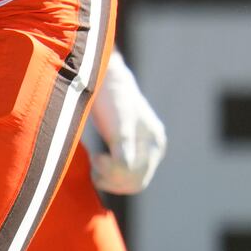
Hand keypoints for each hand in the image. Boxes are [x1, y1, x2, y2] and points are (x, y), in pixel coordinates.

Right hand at [88, 56, 166, 194]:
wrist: (99, 67)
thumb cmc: (103, 96)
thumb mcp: (119, 125)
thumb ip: (122, 146)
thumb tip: (115, 173)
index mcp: (156, 141)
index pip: (140, 180)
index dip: (116, 183)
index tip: (96, 168)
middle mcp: (155, 141)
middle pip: (136, 182)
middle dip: (111, 182)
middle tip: (93, 165)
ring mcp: (142, 136)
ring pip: (130, 177)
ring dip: (107, 176)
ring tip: (94, 159)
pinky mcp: (125, 130)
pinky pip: (123, 162)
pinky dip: (108, 167)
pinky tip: (96, 157)